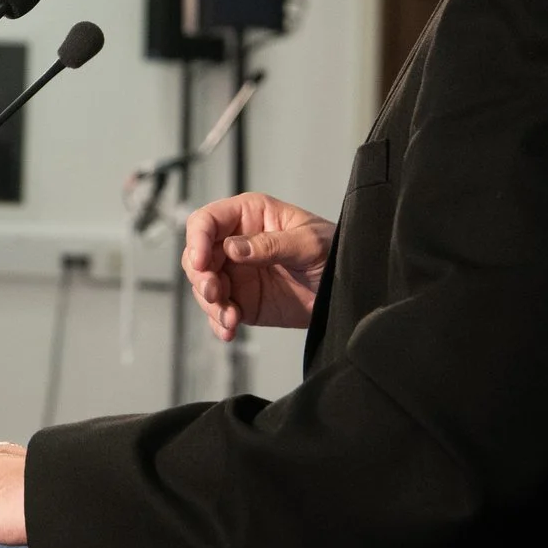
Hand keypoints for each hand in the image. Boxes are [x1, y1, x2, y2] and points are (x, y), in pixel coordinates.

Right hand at [184, 191, 332, 339]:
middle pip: (197, 255)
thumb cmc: (335, 252)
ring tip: (230, 318)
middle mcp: (237, 243)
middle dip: (201, 277)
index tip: (201, 262)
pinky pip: (219, 311)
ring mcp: (238, 274)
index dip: (197, 239)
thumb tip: (233, 248)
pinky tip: (229, 330)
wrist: (350, 290)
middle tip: (215, 293)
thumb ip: (271, 244)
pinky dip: (219, 322)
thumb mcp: (309, 243)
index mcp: (251, 216)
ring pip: (203, 286)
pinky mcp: (243, 301)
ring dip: (210, 304)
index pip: (208, 221)